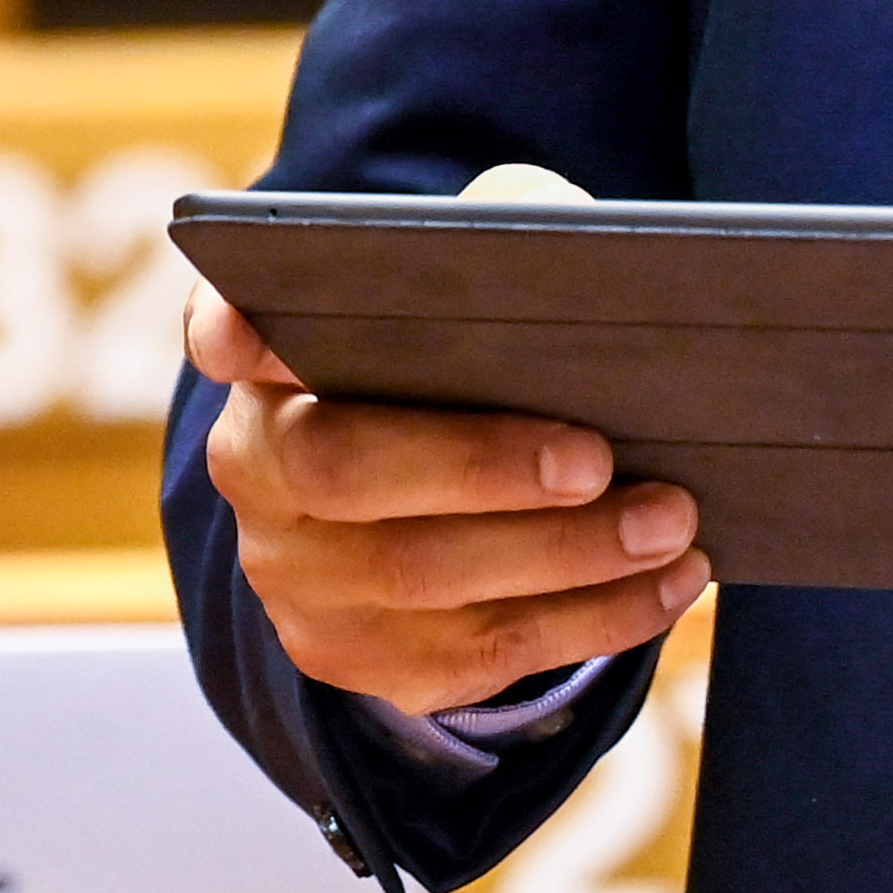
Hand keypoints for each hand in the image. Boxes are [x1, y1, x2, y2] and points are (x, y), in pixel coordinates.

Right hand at [190, 283, 713, 712]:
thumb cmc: (452, 363)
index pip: (219, 326)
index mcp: (265, 358)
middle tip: (598, 456)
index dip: (225, 327)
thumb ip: (492, 234)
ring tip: (673, 520)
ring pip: (428, 580)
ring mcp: (300, 582)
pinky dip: (594, 619)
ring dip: (570, 554)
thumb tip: (566, 229)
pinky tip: (671, 581)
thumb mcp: (456, 292)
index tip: (246, 327)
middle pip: (344, 471)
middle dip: (479, 466)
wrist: (419, 504)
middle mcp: (256, 473)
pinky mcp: (364, 662)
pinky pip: (482, 655)